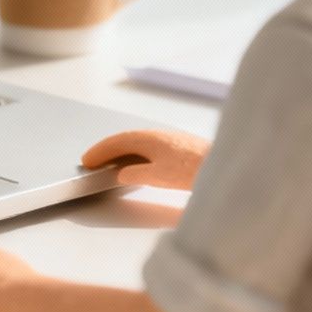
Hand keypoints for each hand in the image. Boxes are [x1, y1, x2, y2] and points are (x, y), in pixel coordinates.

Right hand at [81, 129, 210, 190]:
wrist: (224, 166)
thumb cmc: (193, 170)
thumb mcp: (157, 176)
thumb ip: (135, 174)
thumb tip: (122, 173)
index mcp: (148, 138)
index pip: (116, 142)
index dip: (99, 151)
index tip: (87, 160)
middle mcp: (157, 135)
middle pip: (125, 140)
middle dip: (107, 150)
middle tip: (93, 161)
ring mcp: (169, 140)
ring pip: (138, 143)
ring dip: (121, 152)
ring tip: (111, 163)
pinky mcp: (179, 148)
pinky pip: (148, 148)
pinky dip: (135, 154)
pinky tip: (139, 164)